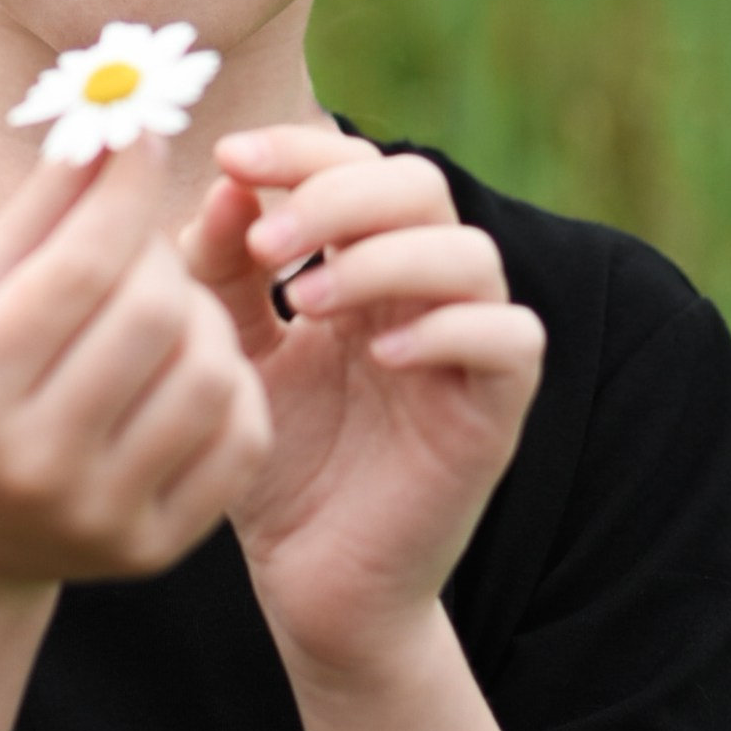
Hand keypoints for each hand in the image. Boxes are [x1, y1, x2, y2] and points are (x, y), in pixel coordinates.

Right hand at [0, 143, 271, 594]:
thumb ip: (38, 214)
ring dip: (201, 318)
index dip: (124, 188)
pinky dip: (229, 384)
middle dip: (159, 253)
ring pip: (209, 374)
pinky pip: (239, 438)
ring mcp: (97, 515)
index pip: (78, 265)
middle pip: (154, 314)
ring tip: (161, 312)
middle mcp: (29, 464)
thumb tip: (114, 121)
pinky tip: (186, 370)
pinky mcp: (153, 548)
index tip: (142, 137)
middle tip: (138, 244)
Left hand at [181, 126, 543, 681]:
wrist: (310, 581)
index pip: (354, 164)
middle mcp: (423, 294)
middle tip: (265, 239)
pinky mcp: (495, 414)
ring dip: (386, 259)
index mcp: (360, 265)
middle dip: (340, 195)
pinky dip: (453, 331)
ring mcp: (467, 351)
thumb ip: (218, 272)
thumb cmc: (272, 463)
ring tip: (304, 300)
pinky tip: (380, 354)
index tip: (228, 156)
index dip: (300, 149)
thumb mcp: (227, 354)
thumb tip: (224, 183)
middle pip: (421, 186)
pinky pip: (512, 342)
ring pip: (471, 255)